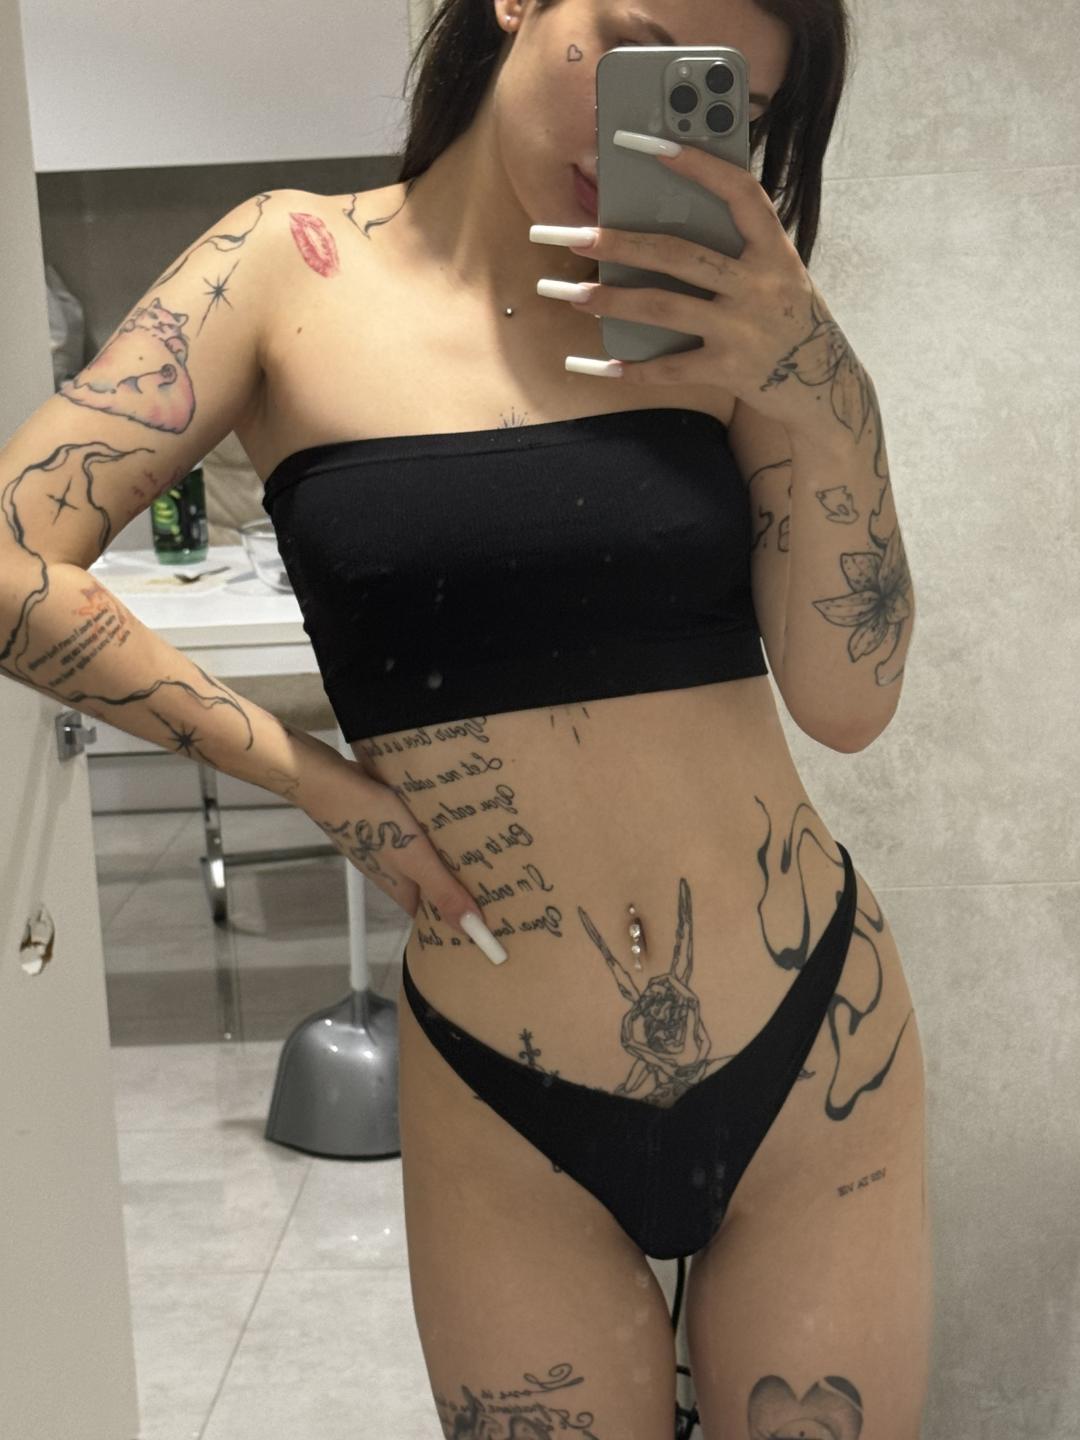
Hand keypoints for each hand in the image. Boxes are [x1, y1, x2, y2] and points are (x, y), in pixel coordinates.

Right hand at [302, 757, 505, 961]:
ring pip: (427, 859)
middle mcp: (395, 874)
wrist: (327, 781)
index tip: (498, 912)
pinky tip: (454, 820)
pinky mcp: (385, 824)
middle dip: (463, 883)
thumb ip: (442, 890)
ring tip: (489, 846)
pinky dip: (437, 834)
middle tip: (504, 875)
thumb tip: (474, 931)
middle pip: (435, 885)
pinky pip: (418, 836)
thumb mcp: (415, 857)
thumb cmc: (373, 820)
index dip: (463, 917)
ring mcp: (388, 848)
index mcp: (403, 890)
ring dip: (451, 856)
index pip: (436, 915)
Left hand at [549, 142, 863, 434]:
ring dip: (612, 301)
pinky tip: (598, 365)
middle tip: (573, 236)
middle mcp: (761, 285)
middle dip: (621, 244)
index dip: (698, 164)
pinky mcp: (732, 370)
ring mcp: (746, 329)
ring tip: (570, 294)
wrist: (826, 385)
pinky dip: (633, 368)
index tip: (648, 143)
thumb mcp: (777, 275)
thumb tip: (659, 228)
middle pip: (680, 254)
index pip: (739, 193)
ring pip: (666, 308)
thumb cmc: (788, 319)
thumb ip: (736, 251)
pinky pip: (672, 367)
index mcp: (774, 251)